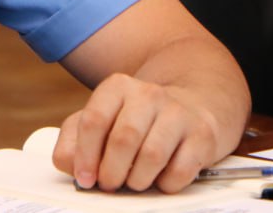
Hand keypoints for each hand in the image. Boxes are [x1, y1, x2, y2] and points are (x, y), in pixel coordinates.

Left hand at [51, 73, 220, 193]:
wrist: (189, 106)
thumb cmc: (135, 120)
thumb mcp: (99, 120)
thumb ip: (74, 140)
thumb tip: (70, 164)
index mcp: (117, 87)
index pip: (93, 120)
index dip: (85, 155)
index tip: (84, 178)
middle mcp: (148, 94)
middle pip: (123, 139)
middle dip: (111, 171)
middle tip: (108, 184)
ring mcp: (178, 112)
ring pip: (152, 156)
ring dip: (137, 180)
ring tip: (132, 182)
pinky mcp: (202, 134)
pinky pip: (180, 170)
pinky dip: (166, 184)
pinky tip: (160, 179)